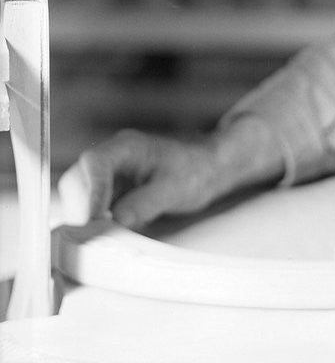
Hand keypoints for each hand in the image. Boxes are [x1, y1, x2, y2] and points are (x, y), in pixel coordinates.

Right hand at [58, 116, 284, 230]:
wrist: (207, 168)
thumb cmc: (194, 171)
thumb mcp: (174, 189)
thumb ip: (145, 203)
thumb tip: (117, 221)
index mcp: (126, 147)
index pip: (94, 164)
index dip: (90, 194)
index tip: (93, 223)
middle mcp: (112, 156)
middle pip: (77, 179)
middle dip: (80, 208)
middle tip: (91, 237)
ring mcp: (109, 172)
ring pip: (79, 193)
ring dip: (83, 217)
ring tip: (99, 238)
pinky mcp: (110, 188)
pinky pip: (89, 204)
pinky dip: (91, 220)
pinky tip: (104, 235)